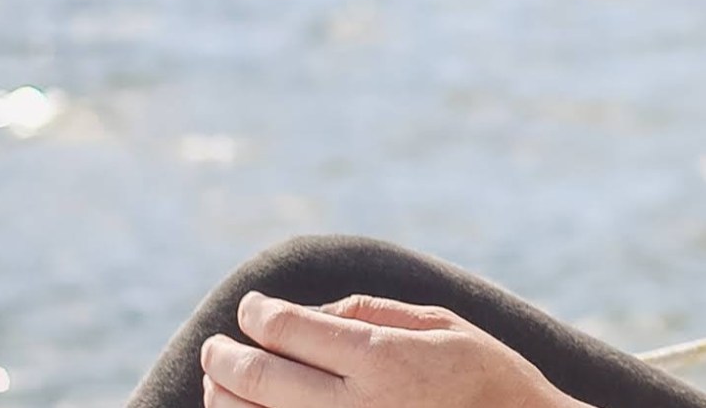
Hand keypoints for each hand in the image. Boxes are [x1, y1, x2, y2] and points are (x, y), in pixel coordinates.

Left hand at [201, 292, 581, 407]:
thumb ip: (373, 313)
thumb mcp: (444, 327)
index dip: (259, 314)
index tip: (251, 308)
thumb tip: (309, 313)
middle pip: (260, 377)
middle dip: (226, 356)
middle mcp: (355, 407)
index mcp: (383, 360)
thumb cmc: (488, 382)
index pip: (291, 329)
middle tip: (216, 346)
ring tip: (221, 381)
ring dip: (224, 397)